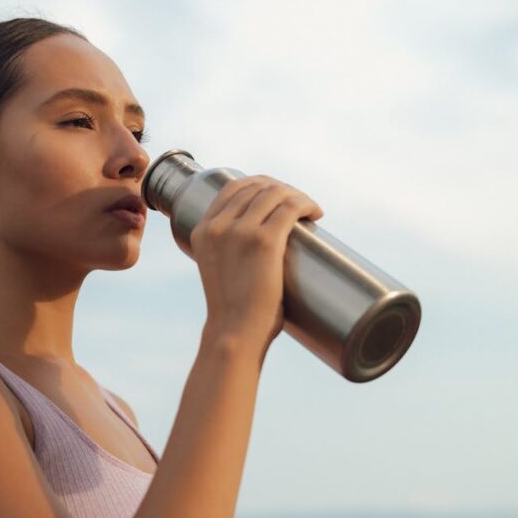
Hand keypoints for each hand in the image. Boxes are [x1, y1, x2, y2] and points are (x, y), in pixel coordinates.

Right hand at [189, 175, 323, 353]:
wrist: (234, 332)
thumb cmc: (234, 310)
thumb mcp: (219, 271)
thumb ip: (229, 252)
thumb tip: (257, 246)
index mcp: (203, 231)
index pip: (232, 188)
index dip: (260, 185)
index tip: (278, 196)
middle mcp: (218, 226)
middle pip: (256, 187)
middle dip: (282, 190)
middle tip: (299, 206)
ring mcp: (240, 232)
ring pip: (276, 194)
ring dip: (297, 195)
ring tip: (310, 209)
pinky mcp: (264, 241)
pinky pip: (290, 208)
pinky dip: (306, 204)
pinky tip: (315, 212)